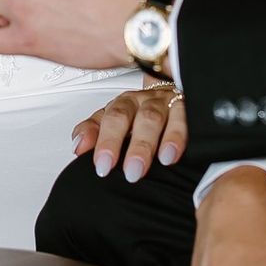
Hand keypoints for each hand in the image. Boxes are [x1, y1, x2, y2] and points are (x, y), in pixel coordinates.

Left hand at [71, 85, 186, 182]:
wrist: (171, 93)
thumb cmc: (139, 114)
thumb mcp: (114, 122)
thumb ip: (93, 132)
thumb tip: (77, 147)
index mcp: (124, 104)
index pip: (111, 119)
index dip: (106, 141)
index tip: (102, 166)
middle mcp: (145, 101)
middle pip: (137, 118)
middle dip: (135, 145)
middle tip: (131, 172)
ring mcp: (167, 103)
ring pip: (158, 118)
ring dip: (156, 142)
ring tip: (156, 163)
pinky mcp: (188, 108)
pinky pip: (185, 119)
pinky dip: (179, 137)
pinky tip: (174, 154)